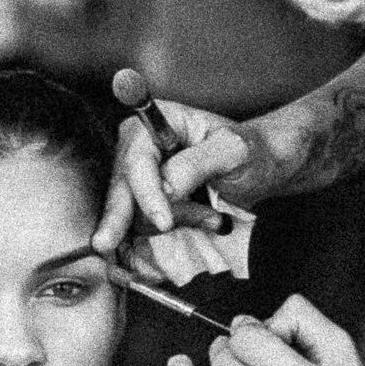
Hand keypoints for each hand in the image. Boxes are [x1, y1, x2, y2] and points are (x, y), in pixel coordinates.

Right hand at [91, 93, 252, 261]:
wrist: (258, 168)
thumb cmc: (248, 152)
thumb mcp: (232, 151)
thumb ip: (195, 165)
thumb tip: (165, 189)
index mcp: (156, 121)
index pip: (138, 161)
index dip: (146, 193)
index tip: (163, 221)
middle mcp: (140, 146)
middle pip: (122, 188)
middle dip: (124, 216)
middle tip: (106, 244)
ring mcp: (140, 174)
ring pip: (134, 211)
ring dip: (178, 218)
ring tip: (212, 213)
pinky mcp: (145, 199)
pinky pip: (145, 222)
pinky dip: (176, 225)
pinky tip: (204, 218)